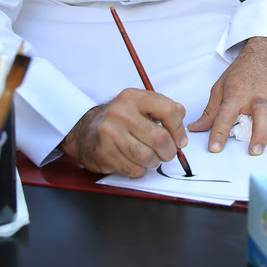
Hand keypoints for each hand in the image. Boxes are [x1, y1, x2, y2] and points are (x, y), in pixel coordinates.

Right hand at [59, 88, 187, 176]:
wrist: (85, 130)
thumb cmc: (120, 119)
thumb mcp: (141, 105)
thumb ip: (165, 110)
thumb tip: (181, 129)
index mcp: (134, 97)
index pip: (168, 110)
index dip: (179, 129)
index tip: (180, 140)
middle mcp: (121, 113)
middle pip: (160, 138)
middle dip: (169, 151)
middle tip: (167, 153)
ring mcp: (110, 134)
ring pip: (148, 157)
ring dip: (154, 162)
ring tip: (150, 157)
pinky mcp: (104, 153)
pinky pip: (134, 169)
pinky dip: (140, 169)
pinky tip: (134, 161)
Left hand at [187, 37, 266, 155]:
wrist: (266, 54)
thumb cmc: (243, 72)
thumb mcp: (221, 87)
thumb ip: (211, 111)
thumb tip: (197, 128)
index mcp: (238, 93)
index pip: (226, 115)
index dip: (219, 133)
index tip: (215, 148)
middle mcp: (259, 97)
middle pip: (262, 119)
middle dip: (259, 138)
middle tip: (253, 151)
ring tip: (263, 138)